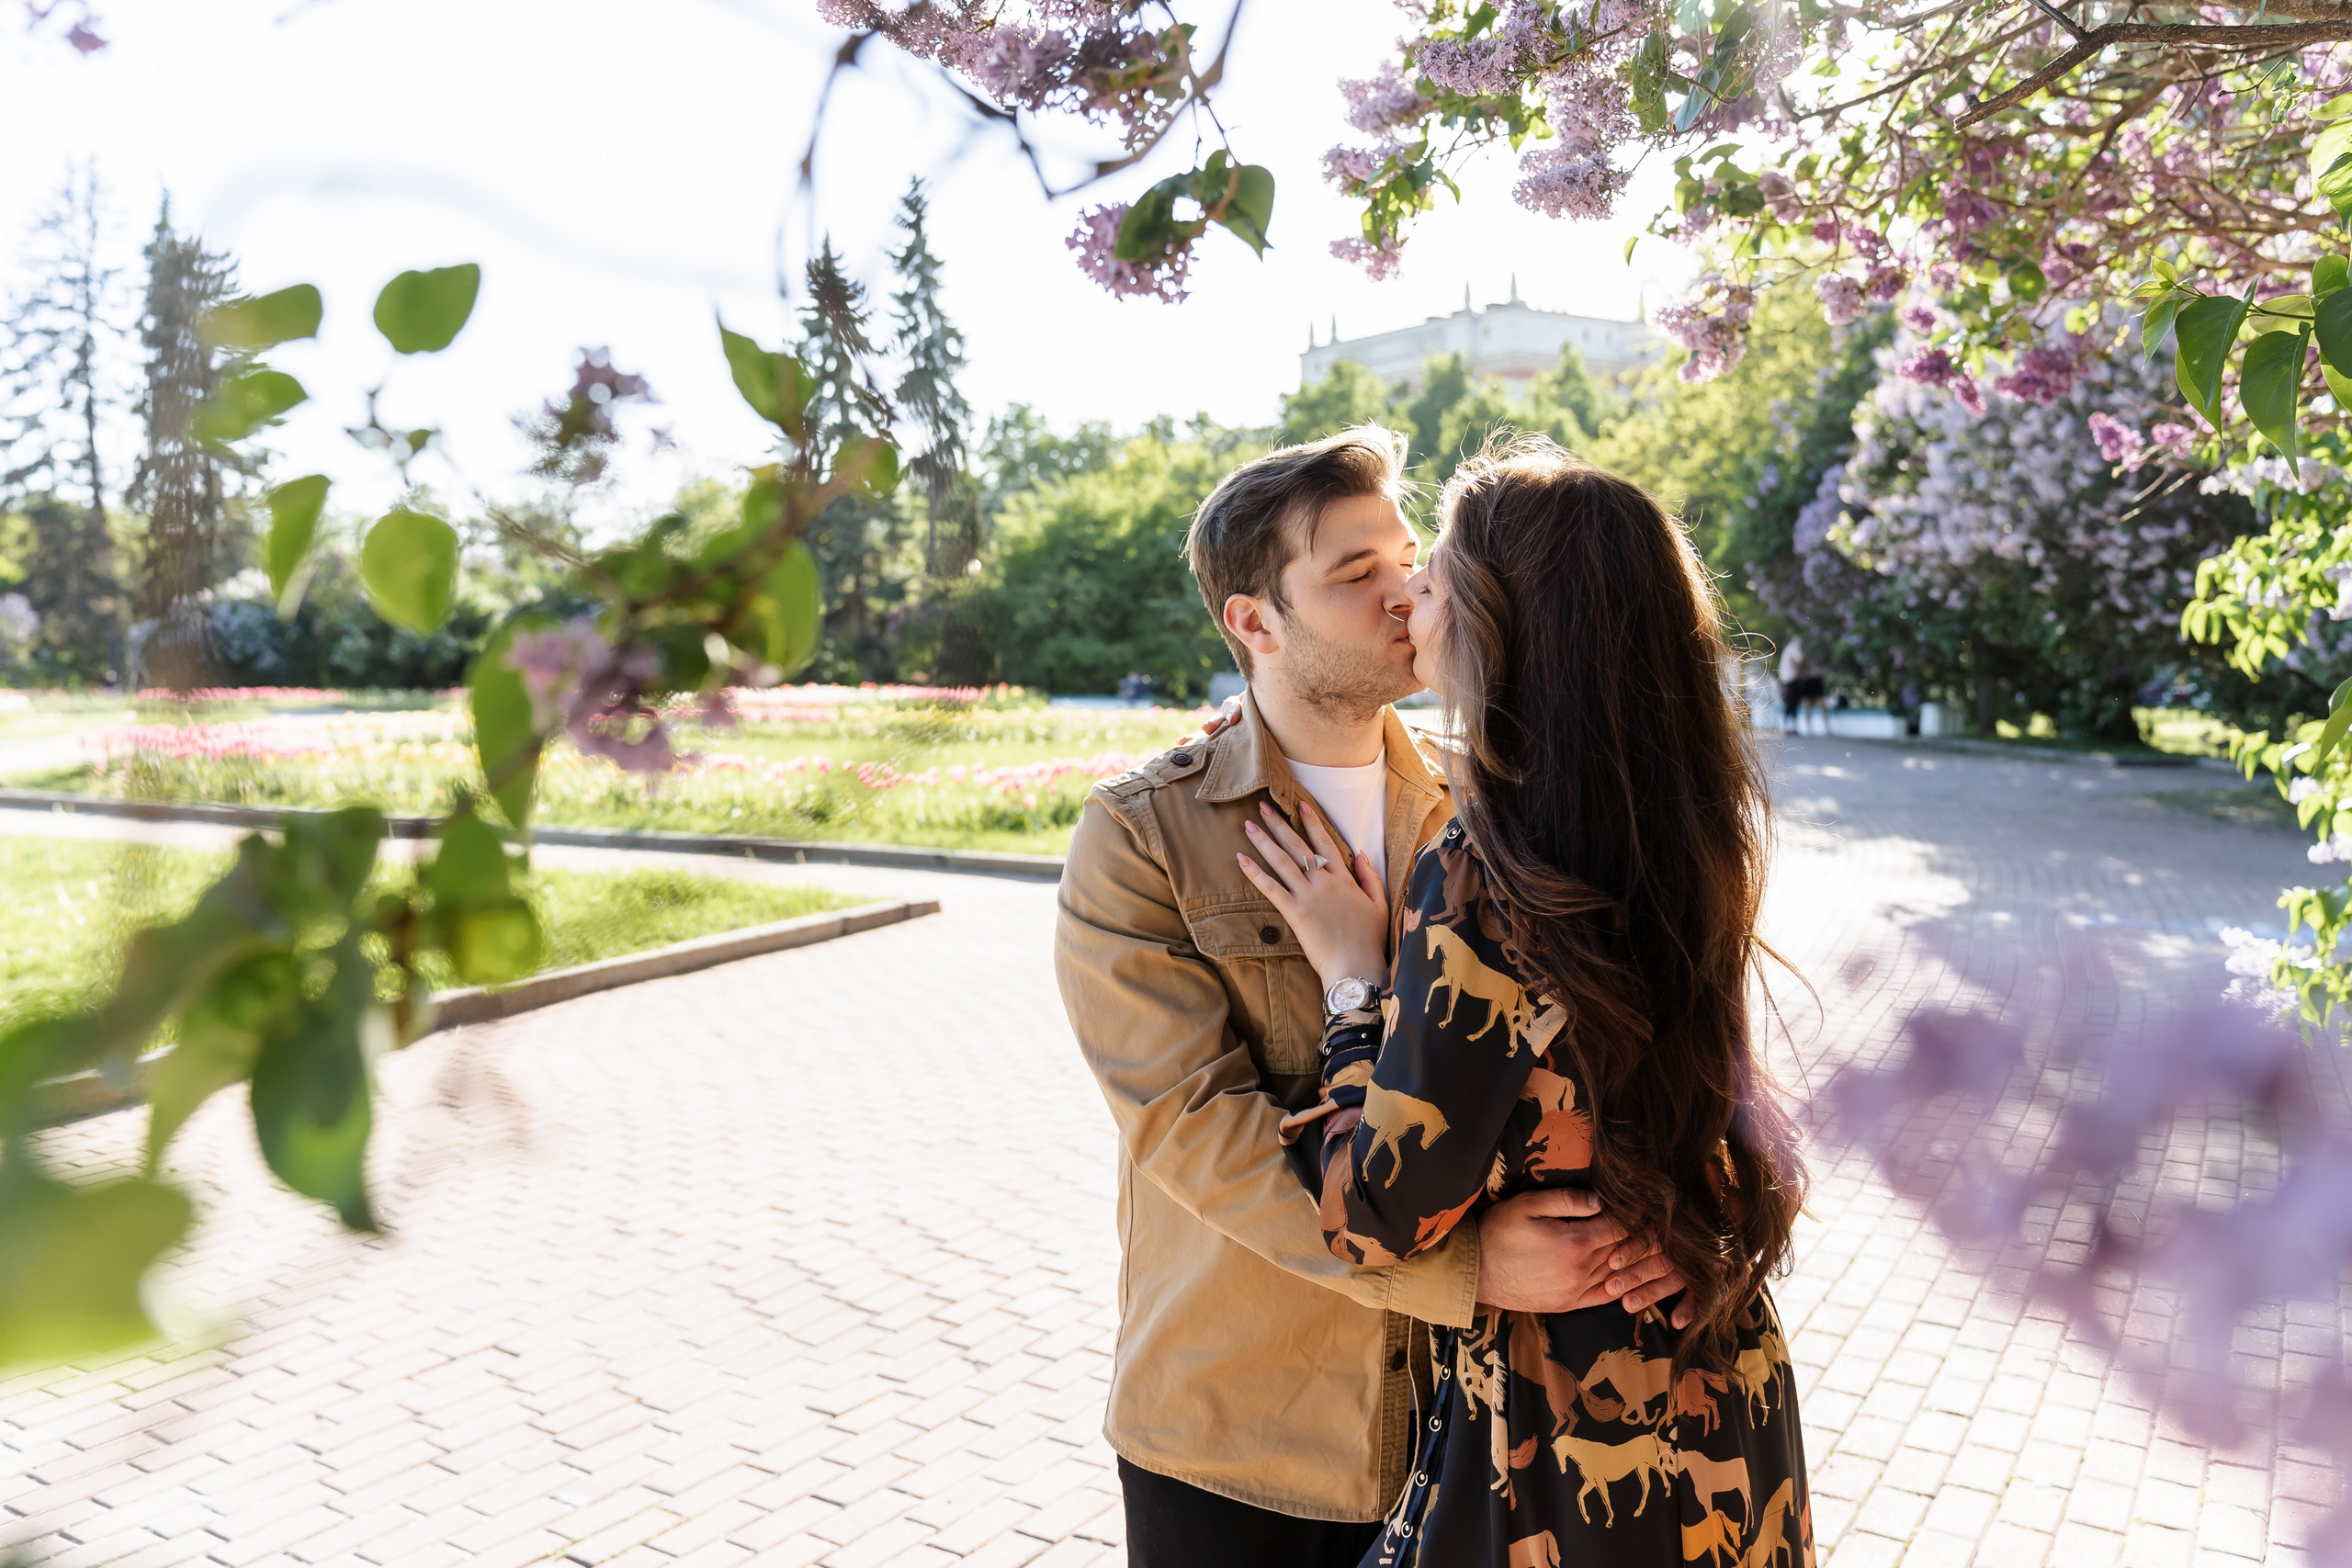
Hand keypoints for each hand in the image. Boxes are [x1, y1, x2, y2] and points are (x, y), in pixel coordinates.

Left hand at [1236, 799, 1388, 991]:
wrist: (1356, 967)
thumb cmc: (1369, 940)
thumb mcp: (1379, 905)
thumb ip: (1370, 877)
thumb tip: (1361, 853)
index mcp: (1344, 879)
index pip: (1325, 843)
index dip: (1311, 823)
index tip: (1300, 804)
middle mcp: (1324, 882)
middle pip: (1298, 847)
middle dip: (1279, 824)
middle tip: (1263, 805)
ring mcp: (1308, 896)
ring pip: (1282, 862)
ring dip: (1263, 841)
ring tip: (1248, 825)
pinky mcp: (1295, 913)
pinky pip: (1271, 889)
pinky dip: (1255, 873)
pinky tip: (1241, 859)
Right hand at [1475, 1189, 1694, 1328]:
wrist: (1475, 1274)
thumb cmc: (1497, 1233)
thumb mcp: (1527, 1205)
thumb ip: (1566, 1200)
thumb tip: (1601, 1198)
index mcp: (1574, 1243)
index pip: (1620, 1225)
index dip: (1639, 1212)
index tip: (1654, 1201)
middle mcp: (1582, 1271)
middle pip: (1626, 1250)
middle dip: (1647, 1235)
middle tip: (1667, 1221)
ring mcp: (1577, 1291)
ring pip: (1621, 1274)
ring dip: (1642, 1261)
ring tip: (1660, 1246)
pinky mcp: (1570, 1304)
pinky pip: (1607, 1295)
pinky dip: (1625, 1284)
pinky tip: (1634, 1275)